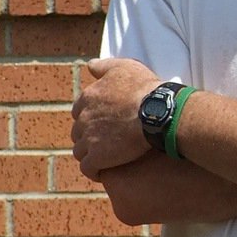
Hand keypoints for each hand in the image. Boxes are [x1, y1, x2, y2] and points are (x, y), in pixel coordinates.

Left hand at [71, 57, 161, 177]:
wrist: (157, 112)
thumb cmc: (145, 88)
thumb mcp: (125, 67)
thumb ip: (104, 66)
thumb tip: (90, 65)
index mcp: (88, 98)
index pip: (79, 111)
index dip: (92, 118)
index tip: (106, 123)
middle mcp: (83, 118)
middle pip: (79, 132)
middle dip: (90, 137)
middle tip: (108, 142)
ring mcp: (89, 139)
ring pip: (81, 151)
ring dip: (91, 155)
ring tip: (107, 159)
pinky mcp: (97, 157)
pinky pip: (88, 169)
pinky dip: (94, 171)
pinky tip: (105, 171)